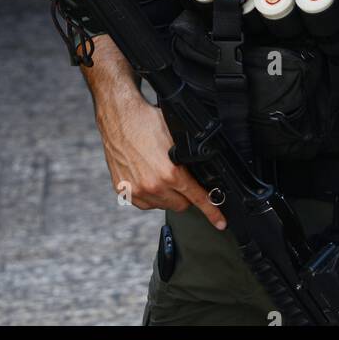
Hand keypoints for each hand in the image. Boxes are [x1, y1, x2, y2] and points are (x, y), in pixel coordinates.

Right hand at [98, 92, 225, 229]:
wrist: (119, 116)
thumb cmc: (146, 121)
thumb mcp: (177, 137)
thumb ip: (190, 160)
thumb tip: (205, 173)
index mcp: (170, 173)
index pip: (198, 199)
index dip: (212, 212)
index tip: (220, 223)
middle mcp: (153, 186)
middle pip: (181, 205)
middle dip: (185, 195)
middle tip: (181, 178)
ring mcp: (136, 190)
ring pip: (162, 205)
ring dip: (166, 195)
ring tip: (160, 173)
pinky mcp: (123, 190)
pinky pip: (144, 203)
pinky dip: (150, 195)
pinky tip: (148, 177)